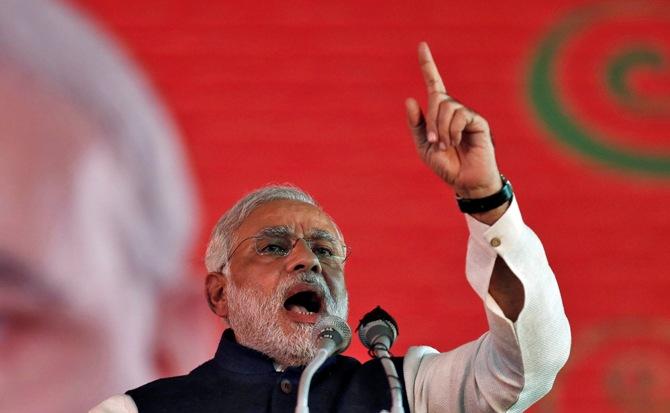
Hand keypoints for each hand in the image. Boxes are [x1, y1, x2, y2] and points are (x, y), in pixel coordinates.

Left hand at [406, 42, 501, 199]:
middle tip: (433, 142)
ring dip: (440, 128)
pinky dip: (452, 130)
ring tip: (445, 145)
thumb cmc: (446, 165)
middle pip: (437, 97)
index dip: (427, 65)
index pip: (433, 84)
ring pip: (447, 107)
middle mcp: (454, 110)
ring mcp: (467, 115)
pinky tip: (455, 142)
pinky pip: (460, 115)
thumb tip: (410, 99)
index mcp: (439, 113)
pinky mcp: (479, 122)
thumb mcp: (423, 146)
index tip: (421, 45)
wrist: (465, 182)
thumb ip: (416, 125)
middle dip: (430, 121)